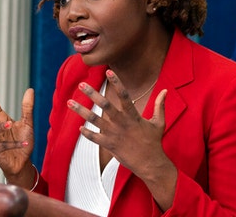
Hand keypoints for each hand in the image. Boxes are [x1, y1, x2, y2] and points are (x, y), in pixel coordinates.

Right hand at [0, 79, 34, 185]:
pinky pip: (3, 145)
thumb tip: (30, 90)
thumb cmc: (23, 141)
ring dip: (1, 126)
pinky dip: (15, 144)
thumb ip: (27, 107)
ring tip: (10, 123)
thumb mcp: (28, 122)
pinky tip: (25, 143)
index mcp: (1, 118)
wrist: (23, 162)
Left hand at [67, 70, 175, 209]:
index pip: (124, 95)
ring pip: (95, 120)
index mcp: (133, 116)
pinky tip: (79, 127)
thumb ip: (160, 105)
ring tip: (69, 102)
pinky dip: (87, 133)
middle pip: (105, 106)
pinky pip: (95, 138)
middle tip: (81, 84)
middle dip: (92, 94)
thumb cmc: (154, 142)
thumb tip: (166, 91)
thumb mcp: (159, 122)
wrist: (151, 164)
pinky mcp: (110, 145)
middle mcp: (122, 123)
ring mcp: (115, 134)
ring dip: (81, 111)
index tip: (108, 71)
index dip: (116, 82)